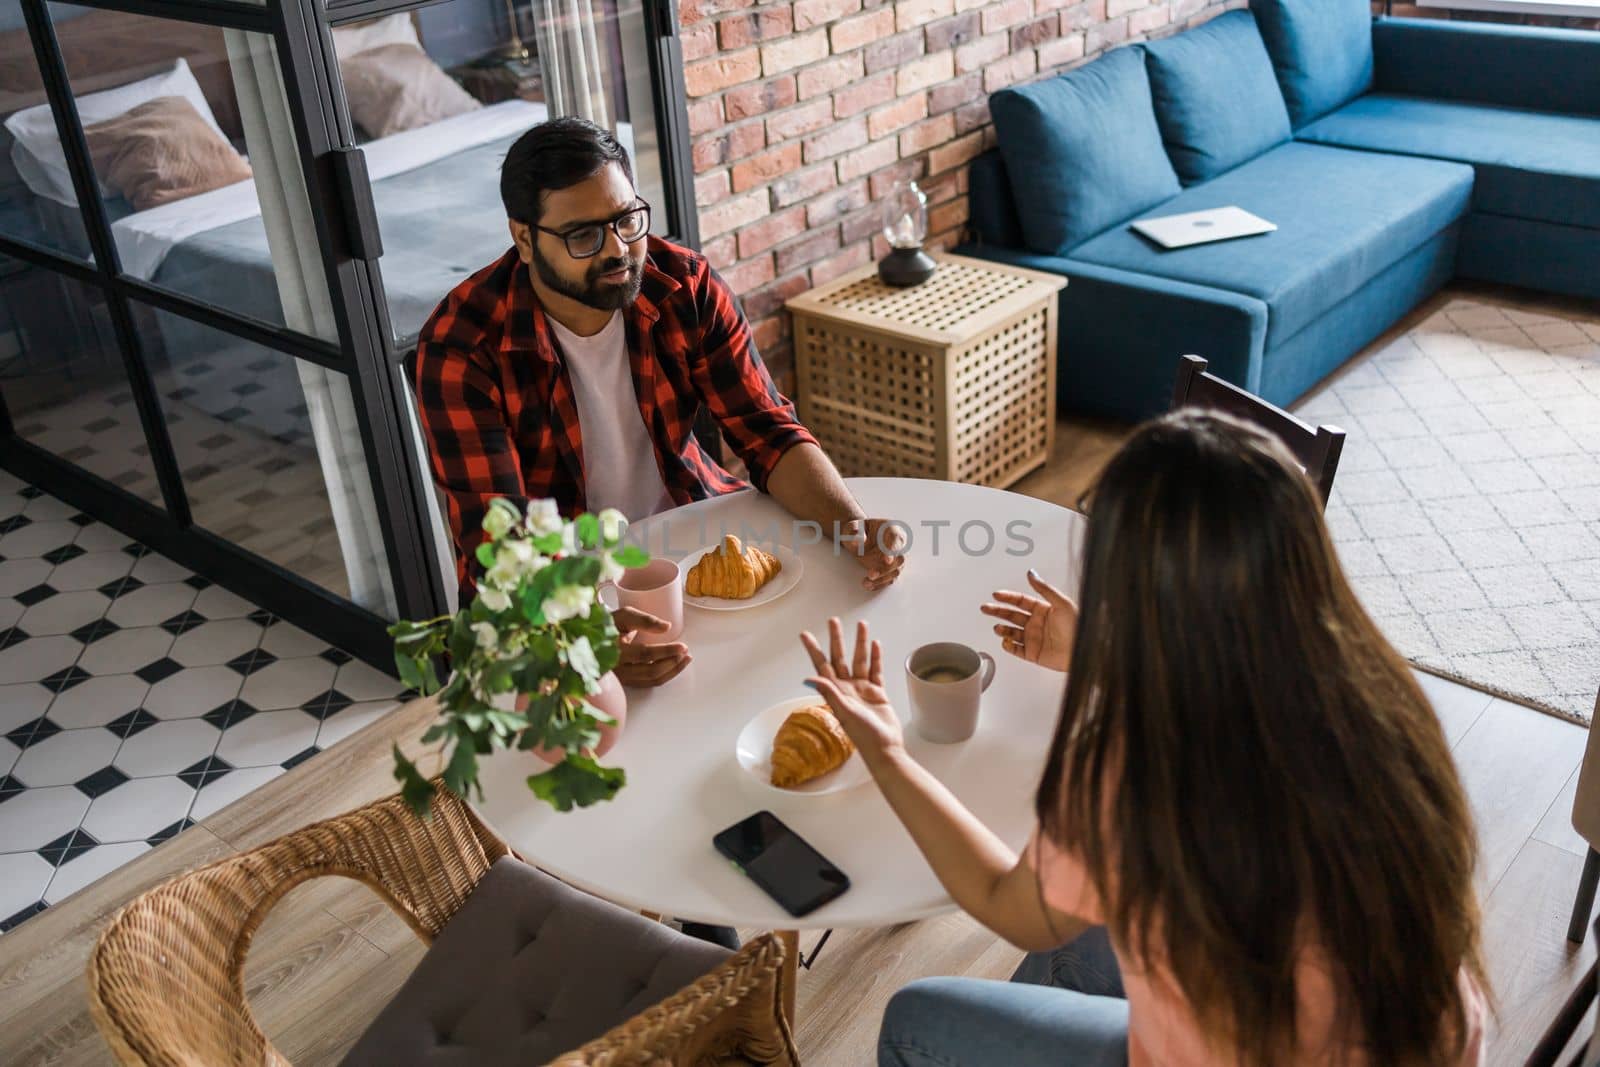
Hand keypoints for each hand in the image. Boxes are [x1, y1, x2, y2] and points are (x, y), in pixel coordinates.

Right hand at [612, 606, 689, 686]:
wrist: (591, 639)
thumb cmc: (608, 624)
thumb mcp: (624, 616)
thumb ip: (645, 620)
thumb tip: (666, 627)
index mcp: (614, 650)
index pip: (645, 654)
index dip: (666, 651)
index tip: (683, 647)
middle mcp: (616, 668)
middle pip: (650, 671)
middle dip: (672, 663)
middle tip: (685, 653)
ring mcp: (621, 678)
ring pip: (651, 680)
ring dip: (671, 671)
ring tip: (685, 659)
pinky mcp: (625, 682)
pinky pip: (648, 683)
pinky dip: (664, 676)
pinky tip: (673, 666)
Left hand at [799, 617, 903, 767]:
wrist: (884, 747)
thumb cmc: (863, 734)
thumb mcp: (843, 712)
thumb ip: (829, 692)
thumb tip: (809, 678)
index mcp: (835, 692)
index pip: (822, 665)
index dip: (813, 650)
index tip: (805, 635)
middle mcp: (847, 688)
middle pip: (840, 658)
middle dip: (837, 639)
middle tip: (833, 621)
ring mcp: (862, 689)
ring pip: (860, 660)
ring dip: (860, 643)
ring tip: (862, 625)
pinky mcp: (878, 693)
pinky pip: (876, 671)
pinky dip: (876, 658)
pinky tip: (876, 645)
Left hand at [839, 517, 905, 590]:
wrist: (855, 539)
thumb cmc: (855, 531)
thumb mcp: (851, 528)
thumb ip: (854, 532)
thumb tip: (858, 540)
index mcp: (889, 528)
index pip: (896, 538)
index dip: (892, 550)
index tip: (887, 560)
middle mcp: (896, 543)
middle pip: (900, 558)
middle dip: (887, 569)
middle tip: (871, 574)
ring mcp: (895, 557)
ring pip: (896, 571)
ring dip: (882, 579)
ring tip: (866, 582)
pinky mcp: (890, 568)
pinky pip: (890, 578)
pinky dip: (880, 584)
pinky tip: (869, 585)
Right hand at [979, 569, 1076, 672]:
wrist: (1083, 649)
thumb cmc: (1078, 626)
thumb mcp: (1062, 602)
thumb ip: (1044, 588)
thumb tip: (1031, 573)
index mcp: (1043, 610)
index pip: (1021, 601)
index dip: (1008, 597)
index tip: (996, 594)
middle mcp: (1037, 624)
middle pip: (1012, 615)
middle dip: (997, 611)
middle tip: (986, 608)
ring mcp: (1034, 639)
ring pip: (1012, 632)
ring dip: (1003, 629)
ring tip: (997, 627)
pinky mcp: (1034, 654)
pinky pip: (1017, 650)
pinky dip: (1009, 646)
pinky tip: (1006, 641)